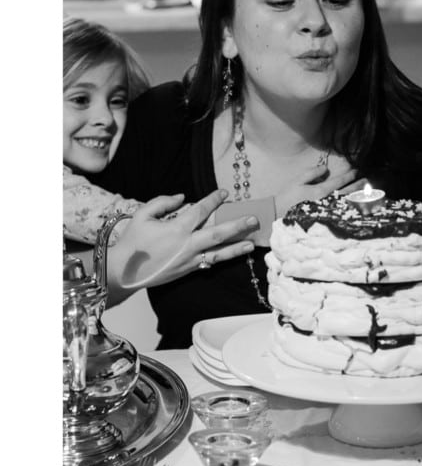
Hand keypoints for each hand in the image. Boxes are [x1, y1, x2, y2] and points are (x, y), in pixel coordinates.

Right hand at [106, 190, 257, 294]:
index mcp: (176, 229)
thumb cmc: (132, 242)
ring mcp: (189, 259)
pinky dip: (224, 258)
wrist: (123, 272)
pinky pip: (210, 263)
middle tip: (254, 219)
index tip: (225, 193)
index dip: (213, 200)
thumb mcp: (141, 215)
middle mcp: (186, 245)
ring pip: (219, 253)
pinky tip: (235, 254)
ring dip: (237, 247)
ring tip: (252, 243)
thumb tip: (182, 197)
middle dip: (237, 226)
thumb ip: (162, 202)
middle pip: (218, 234)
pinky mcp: (189, 270)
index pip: (200, 211)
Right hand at [273, 163, 358, 215]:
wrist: (279, 214)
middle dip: (358, 186)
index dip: (349, 175)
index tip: (356, 170)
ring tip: (366, 192)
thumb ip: (312, 173)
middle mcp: (326, 202)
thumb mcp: (298, 181)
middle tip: (367, 181)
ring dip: (357, 197)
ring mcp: (328, 212)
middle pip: (347, 193)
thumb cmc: (288, 197)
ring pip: (347, 203)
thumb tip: (325, 168)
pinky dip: (351, 208)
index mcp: (320, 192)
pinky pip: (342, 213)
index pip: (339, 182)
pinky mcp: (326, 218)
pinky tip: (358, 205)